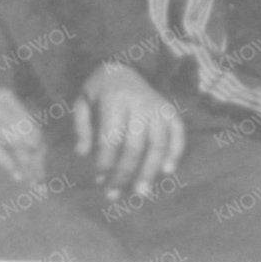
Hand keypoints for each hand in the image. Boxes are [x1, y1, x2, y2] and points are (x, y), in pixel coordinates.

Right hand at [0, 79, 47, 185]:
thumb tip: (27, 143)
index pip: (30, 124)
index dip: (39, 146)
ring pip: (15, 143)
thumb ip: (4, 117)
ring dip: (27, 165)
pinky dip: (8, 164)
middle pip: (27, 134)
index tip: (42, 163)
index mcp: (4, 96)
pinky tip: (17, 176)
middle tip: (41, 179)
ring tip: (34, 183)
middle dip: (36, 159)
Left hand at [71, 61, 183, 204]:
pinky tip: (167, 171)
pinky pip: (178, 132)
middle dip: (124, 173)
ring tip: (141, 192)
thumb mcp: (82, 102)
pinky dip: (175, 152)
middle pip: (134, 145)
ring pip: (157, 143)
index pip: (111, 138)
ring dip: (149, 170)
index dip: (105, 162)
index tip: (98, 180)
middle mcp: (139, 103)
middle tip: (114, 195)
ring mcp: (158, 106)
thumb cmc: (99, 90)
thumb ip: (82, 127)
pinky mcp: (170, 110)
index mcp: (115, 99)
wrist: (122, 66)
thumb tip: (82, 154)